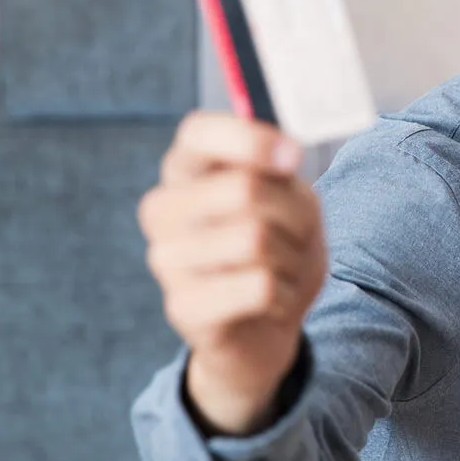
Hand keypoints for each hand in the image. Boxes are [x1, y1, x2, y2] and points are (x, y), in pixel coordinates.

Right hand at [138, 111, 327, 434]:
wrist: (266, 328)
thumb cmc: (277, 249)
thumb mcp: (293, 202)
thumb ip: (282, 172)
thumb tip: (284, 153)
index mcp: (185, 170)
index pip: (198, 132)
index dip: (249, 140)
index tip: (293, 160)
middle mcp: (162, 209)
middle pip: (243, 188)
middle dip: (294, 215)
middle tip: (297, 236)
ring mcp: (164, 259)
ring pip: (255, 239)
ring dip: (292, 258)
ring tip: (281, 271)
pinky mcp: (181, 307)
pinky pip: (259, 286)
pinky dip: (285, 294)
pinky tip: (271, 303)